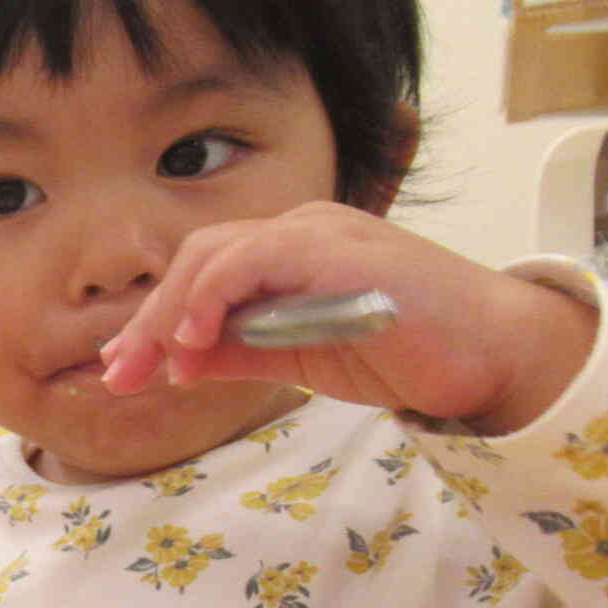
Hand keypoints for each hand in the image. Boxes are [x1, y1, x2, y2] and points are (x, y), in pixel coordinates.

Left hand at [99, 202, 597, 435]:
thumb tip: (170, 363)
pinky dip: (214, 296)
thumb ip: (236, 353)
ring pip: (215, 255)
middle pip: (196, 261)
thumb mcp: (295, 359)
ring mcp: (319, 234)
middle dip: (147, 321)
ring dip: (171, 312)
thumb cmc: (402, 353)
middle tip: (117, 376)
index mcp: (288, 253)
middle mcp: (298, 231)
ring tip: (152, 363)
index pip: (200, 274)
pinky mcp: (337, 249)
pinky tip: (193, 338)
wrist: (491, 356)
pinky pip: (255, 258)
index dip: (152, 319)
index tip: (119, 368)